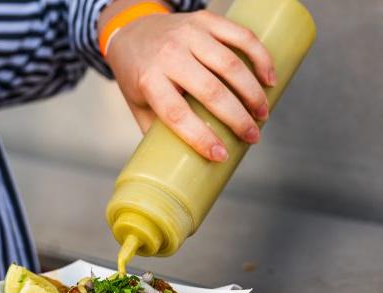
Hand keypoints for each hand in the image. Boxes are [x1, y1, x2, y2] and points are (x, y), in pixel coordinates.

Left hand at [102, 8, 275, 160]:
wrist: (131, 29)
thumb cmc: (137, 75)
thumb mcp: (137, 104)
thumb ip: (156, 130)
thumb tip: (179, 164)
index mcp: (148, 80)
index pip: (176, 113)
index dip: (200, 137)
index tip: (220, 155)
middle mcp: (168, 55)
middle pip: (210, 90)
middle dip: (237, 118)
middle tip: (252, 137)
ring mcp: (188, 34)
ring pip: (229, 64)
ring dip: (252, 92)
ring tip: (262, 114)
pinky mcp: (204, 20)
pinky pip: (239, 35)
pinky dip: (260, 56)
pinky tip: (269, 78)